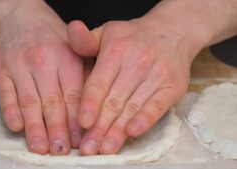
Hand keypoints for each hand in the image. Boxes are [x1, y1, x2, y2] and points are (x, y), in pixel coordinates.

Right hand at [0, 1, 85, 154]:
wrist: (21, 19)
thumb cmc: (54, 41)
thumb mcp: (77, 50)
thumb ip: (88, 75)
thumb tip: (95, 110)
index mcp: (67, 57)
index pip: (74, 94)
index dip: (77, 120)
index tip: (81, 139)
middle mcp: (43, 60)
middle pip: (52, 101)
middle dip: (58, 129)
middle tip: (61, 150)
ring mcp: (19, 65)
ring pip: (29, 101)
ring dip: (35, 127)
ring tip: (41, 148)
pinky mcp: (0, 70)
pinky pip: (5, 94)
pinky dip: (10, 111)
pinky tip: (17, 127)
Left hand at [68, 19, 200, 154]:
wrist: (171, 31)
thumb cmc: (132, 37)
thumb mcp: (106, 32)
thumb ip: (86, 40)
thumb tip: (72, 30)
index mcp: (116, 50)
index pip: (98, 83)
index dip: (90, 105)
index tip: (82, 124)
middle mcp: (136, 62)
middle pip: (114, 101)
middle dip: (100, 127)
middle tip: (89, 148)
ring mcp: (156, 75)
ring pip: (132, 107)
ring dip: (118, 131)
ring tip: (106, 148)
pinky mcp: (172, 86)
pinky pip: (157, 106)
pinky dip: (145, 120)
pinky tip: (132, 133)